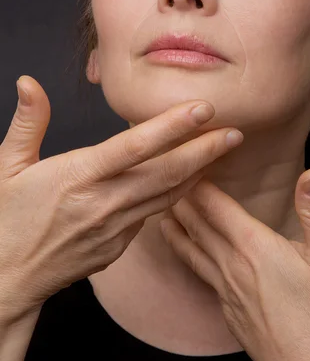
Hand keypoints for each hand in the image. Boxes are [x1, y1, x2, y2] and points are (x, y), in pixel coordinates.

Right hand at [0, 76, 242, 321]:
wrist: (7, 277)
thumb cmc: (6, 219)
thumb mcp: (9, 167)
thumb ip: (28, 123)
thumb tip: (30, 83)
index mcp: (78, 177)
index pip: (134, 147)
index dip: (172, 126)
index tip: (203, 109)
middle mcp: (103, 203)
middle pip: (165, 173)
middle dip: (205, 151)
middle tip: (235, 132)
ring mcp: (114, 229)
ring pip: (167, 196)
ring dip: (198, 172)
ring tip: (222, 151)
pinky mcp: (119, 246)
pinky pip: (154, 215)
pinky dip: (175, 195)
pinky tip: (189, 179)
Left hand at [160, 170, 309, 360]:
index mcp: (253, 246)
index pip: (216, 206)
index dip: (199, 182)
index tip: (185, 162)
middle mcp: (231, 265)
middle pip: (197, 226)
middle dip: (180, 200)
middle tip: (164, 181)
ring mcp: (225, 290)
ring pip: (192, 251)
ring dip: (176, 229)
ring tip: (160, 215)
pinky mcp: (227, 310)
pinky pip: (200, 274)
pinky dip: (189, 256)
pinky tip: (191, 257)